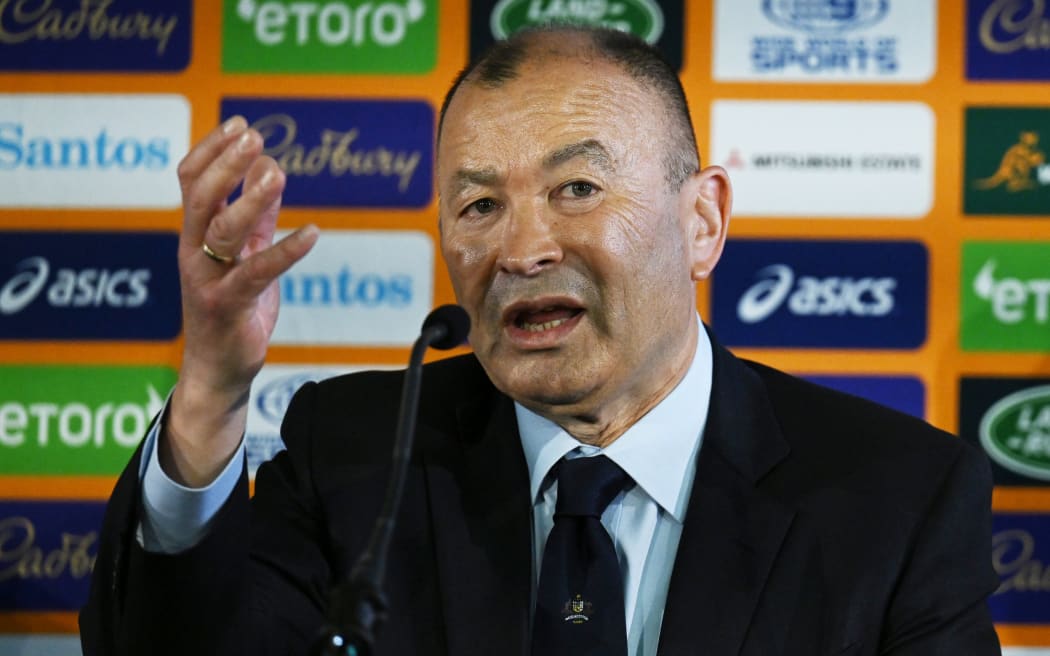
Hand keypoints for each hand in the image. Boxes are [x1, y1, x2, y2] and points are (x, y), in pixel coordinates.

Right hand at [162, 116, 318, 486]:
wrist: (218, 369)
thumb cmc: (232, 308)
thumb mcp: (245, 255)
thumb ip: (255, 217)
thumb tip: (268, 170)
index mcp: (194, 234)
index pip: (190, 181)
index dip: (211, 150)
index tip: (239, 124)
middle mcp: (193, 252)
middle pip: (200, 197)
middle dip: (226, 164)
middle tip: (253, 138)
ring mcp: (208, 279)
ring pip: (222, 230)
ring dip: (250, 199)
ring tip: (277, 173)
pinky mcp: (229, 306)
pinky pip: (257, 273)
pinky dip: (286, 251)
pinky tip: (312, 233)